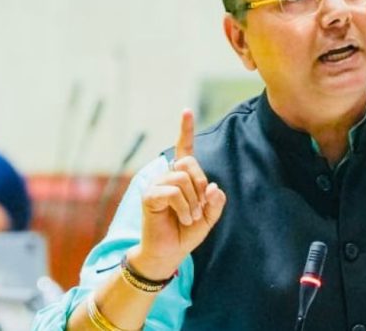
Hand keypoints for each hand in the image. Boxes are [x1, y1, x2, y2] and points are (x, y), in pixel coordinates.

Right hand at [131, 109, 226, 279]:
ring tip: (189, 217)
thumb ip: (215, 202)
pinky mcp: (149, 196)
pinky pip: (173, 192)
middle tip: (198, 207)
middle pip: (189, 164)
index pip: (184, 149)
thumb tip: (213, 187)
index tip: (186, 111)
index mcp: (182, 177)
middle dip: (200, 185)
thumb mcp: (209, 217)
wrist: (169, 253)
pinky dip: (183, 207)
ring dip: (192, 201)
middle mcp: (167, 176)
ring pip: (183, 178)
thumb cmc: (186, 232)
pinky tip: (183, 218)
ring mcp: (156, 185)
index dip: (185, 130)